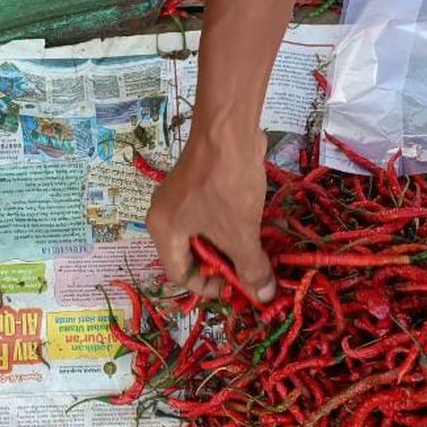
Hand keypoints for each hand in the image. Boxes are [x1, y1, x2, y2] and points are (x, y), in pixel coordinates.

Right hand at [145, 125, 275, 301]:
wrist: (229, 130)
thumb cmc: (226, 186)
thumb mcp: (240, 234)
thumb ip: (251, 268)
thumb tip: (263, 297)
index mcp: (163, 232)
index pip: (180, 274)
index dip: (209, 286)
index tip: (238, 288)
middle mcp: (165, 216)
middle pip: (191, 255)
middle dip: (223, 266)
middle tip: (251, 272)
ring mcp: (181, 198)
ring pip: (204, 235)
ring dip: (230, 246)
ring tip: (257, 251)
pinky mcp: (198, 184)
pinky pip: (211, 216)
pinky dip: (230, 226)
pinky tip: (254, 227)